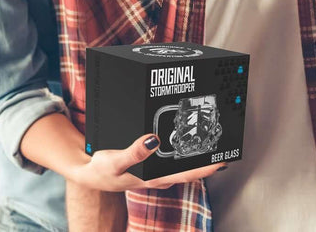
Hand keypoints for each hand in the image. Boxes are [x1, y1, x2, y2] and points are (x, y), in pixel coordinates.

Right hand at [73, 133, 225, 190]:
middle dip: (209, 157)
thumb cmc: (102, 170)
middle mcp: (159, 175)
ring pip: (183, 162)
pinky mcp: (150, 160)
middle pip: (191, 168)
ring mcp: (156, 169)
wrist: (88, 172)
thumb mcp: (114, 161)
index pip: (188, 174)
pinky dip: (183, 147)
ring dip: (198, 152)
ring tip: (214, 138)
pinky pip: (172, 156)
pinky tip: (188, 138)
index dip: (207, 167)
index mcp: (155, 178)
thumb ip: (134, 153)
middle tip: (227, 143)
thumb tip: (154, 140)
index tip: (224, 158)